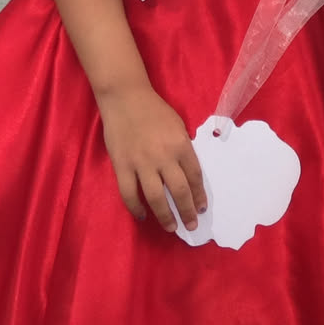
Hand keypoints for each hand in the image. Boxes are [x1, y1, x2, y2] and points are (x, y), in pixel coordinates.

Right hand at [97, 85, 205, 230]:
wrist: (125, 97)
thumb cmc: (154, 110)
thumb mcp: (178, 126)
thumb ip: (182, 149)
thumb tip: (187, 174)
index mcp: (181, 145)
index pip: (194, 177)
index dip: (199, 196)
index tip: (201, 208)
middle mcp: (164, 157)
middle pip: (179, 192)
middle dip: (187, 212)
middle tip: (191, 225)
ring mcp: (141, 163)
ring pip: (156, 198)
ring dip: (165, 216)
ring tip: (170, 227)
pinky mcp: (122, 166)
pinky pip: (129, 194)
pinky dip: (136, 208)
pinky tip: (142, 215)